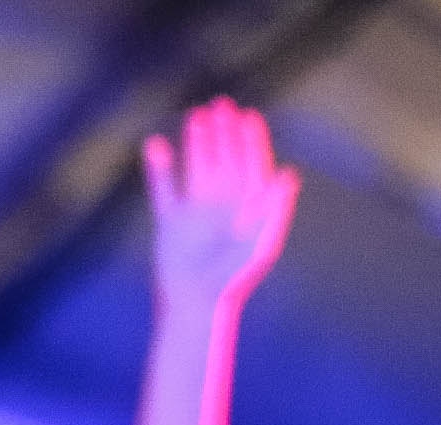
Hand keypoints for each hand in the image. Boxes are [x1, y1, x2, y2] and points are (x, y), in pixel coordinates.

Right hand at [142, 98, 297, 320]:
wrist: (196, 304)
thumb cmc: (234, 280)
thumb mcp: (263, 244)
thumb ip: (275, 209)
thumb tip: (286, 174)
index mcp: (249, 207)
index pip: (252, 164)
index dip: (251, 140)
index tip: (248, 116)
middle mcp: (223, 204)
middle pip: (225, 159)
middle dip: (223, 133)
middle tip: (220, 104)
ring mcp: (195, 211)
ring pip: (196, 167)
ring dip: (197, 143)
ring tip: (195, 116)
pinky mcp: (169, 222)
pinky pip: (163, 189)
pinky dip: (158, 168)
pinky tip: (154, 146)